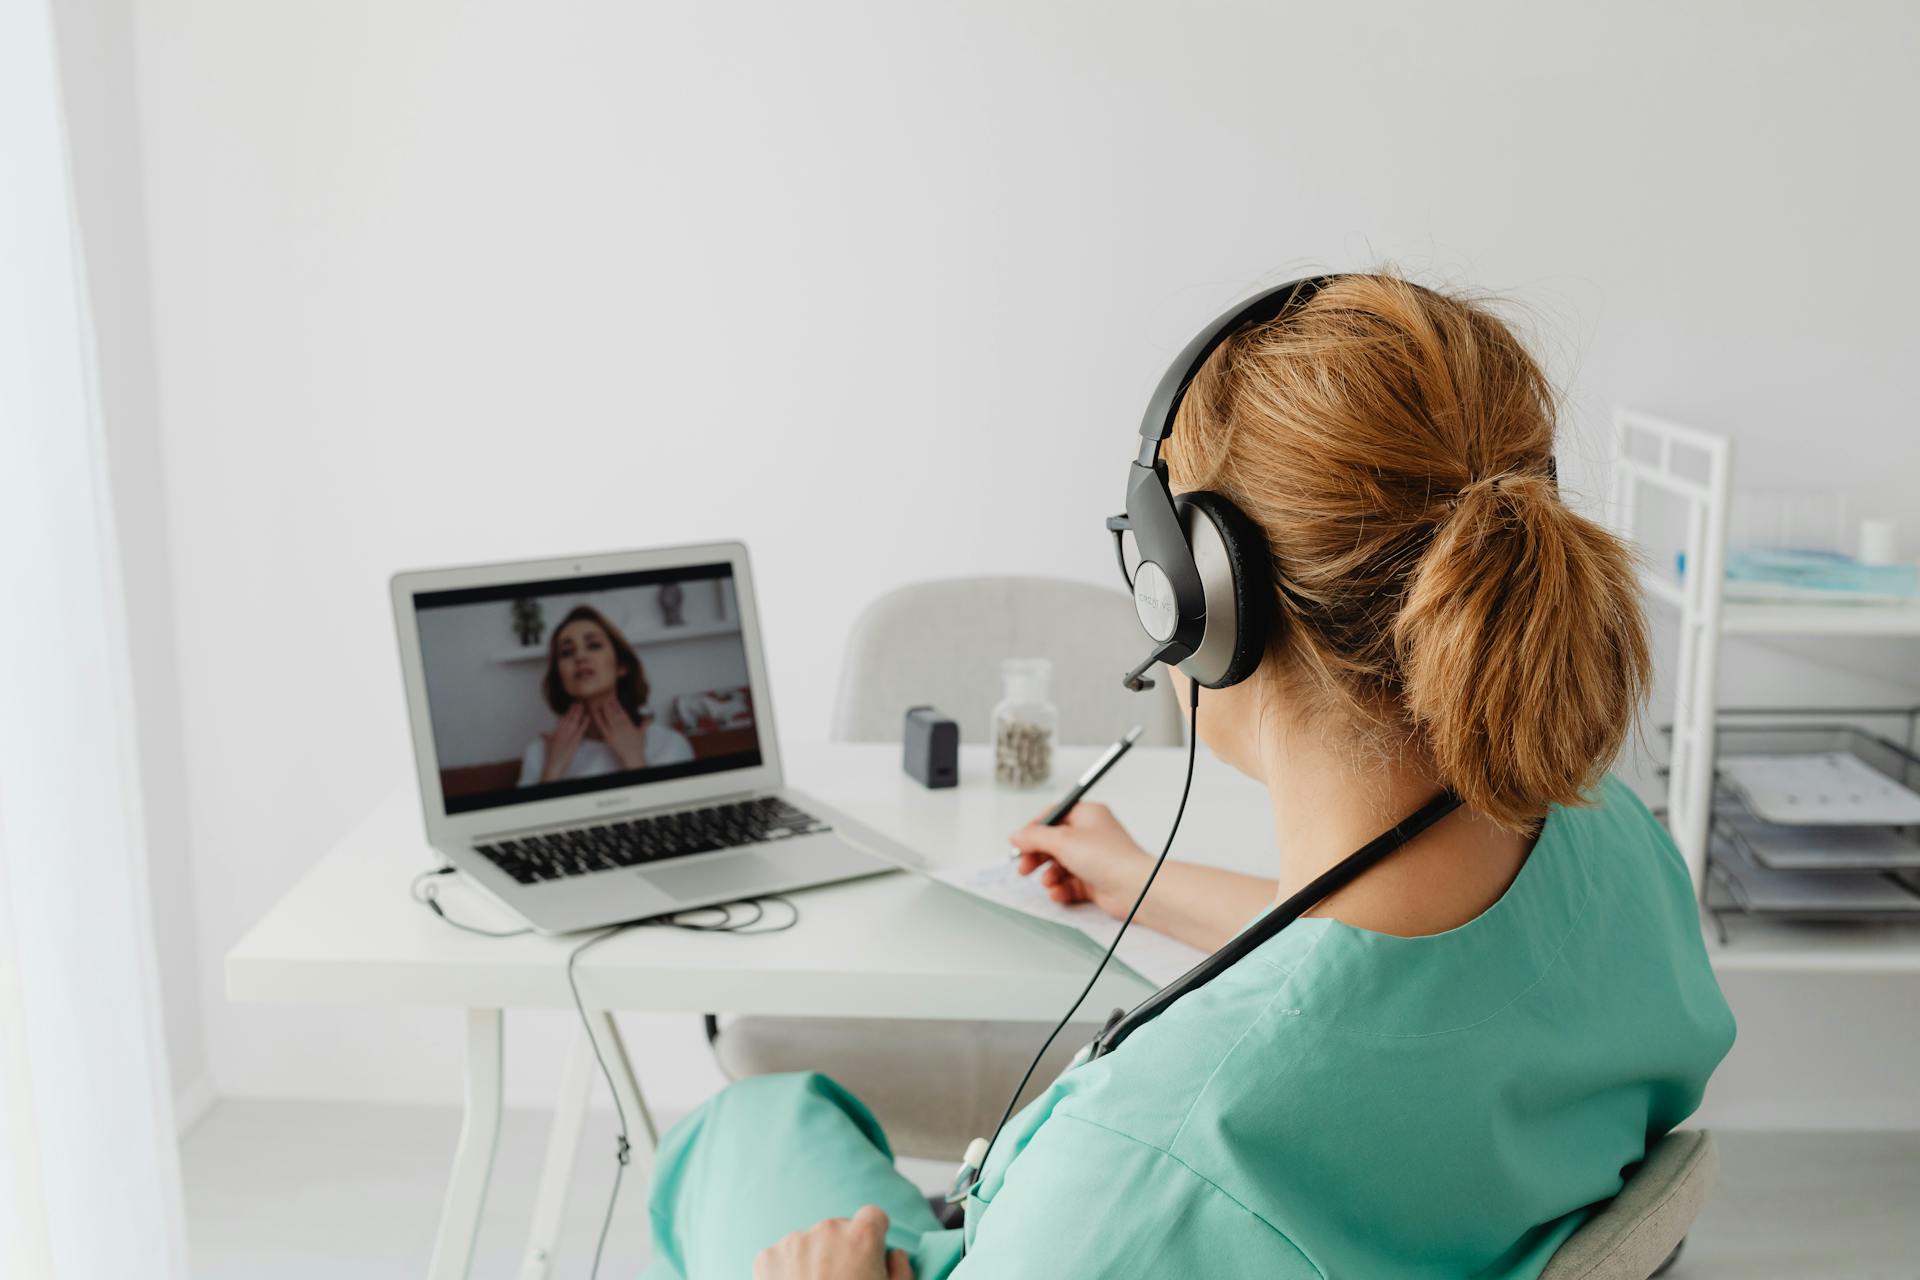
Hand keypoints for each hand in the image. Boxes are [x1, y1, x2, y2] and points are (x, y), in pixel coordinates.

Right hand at [540, 703, 589, 781]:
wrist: (554, 765)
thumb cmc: (550, 756)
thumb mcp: (547, 744)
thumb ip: (546, 737)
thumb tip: (542, 733)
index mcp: (556, 731)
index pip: (562, 719)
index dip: (568, 712)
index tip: (571, 706)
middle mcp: (562, 731)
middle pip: (569, 717)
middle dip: (574, 709)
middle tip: (578, 701)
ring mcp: (568, 735)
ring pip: (574, 721)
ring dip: (579, 712)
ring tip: (582, 705)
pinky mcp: (575, 741)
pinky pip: (581, 730)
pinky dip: (585, 723)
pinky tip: (588, 717)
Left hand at [590, 696, 649, 769]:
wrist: (633, 756)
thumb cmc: (637, 746)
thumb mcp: (642, 733)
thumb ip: (645, 723)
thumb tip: (647, 718)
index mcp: (628, 726)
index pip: (622, 713)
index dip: (617, 705)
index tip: (614, 698)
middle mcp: (620, 729)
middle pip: (614, 714)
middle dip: (609, 705)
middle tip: (605, 697)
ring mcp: (613, 733)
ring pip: (607, 719)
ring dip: (604, 710)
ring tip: (600, 703)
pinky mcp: (608, 738)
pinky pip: (602, 727)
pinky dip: (599, 720)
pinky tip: (596, 715)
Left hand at [754, 1205, 911, 1279]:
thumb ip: (901, 1269)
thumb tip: (894, 1254)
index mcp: (862, 1236)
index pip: (872, 1216)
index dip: (872, 1236)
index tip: (868, 1254)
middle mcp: (828, 1230)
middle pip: (838, 1229)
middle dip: (840, 1249)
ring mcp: (794, 1241)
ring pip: (808, 1243)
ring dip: (812, 1260)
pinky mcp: (767, 1257)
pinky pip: (781, 1257)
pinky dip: (785, 1272)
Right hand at [1010, 802, 1152, 919]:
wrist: (1134, 887)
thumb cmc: (1109, 857)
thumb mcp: (1062, 840)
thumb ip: (1034, 836)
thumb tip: (1017, 835)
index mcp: (1087, 815)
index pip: (1054, 816)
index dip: (1035, 829)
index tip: (1020, 842)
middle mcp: (1091, 836)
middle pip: (1053, 843)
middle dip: (1037, 857)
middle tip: (1024, 867)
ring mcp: (1093, 859)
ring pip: (1060, 866)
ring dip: (1049, 875)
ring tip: (1049, 882)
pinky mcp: (1095, 881)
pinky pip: (1070, 884)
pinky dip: (1061, 889)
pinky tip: (1059, 893)